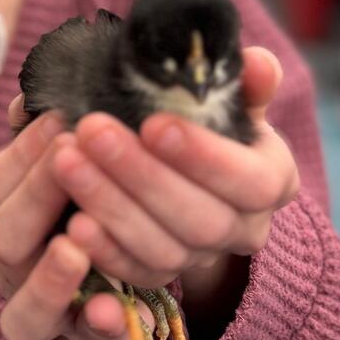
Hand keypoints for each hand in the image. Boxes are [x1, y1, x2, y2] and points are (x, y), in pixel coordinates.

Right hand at [0, 101, 153, 339]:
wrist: (105, 283)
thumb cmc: (80, 200)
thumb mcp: (63, 163)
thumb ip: (44, 131)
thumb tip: (26, 99)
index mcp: (2, 216)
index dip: (20, 155)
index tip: (59, 118)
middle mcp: (13, 265)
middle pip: (0, 238)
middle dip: (37, 196)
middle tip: (74, 157)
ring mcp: (42, 309)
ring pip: (21, 311)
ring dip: (48, 279)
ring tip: (75, 249)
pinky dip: (98, 330)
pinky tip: (118, 313)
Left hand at [48, 47, 299, 296]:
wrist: (193, 174)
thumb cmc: (209, 124)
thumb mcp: (231, 100)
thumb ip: (245, 84)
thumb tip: (255, 61)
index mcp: (273, 180)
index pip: (250, 180)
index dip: (204, 157)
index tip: (154, 124)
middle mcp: (246, 229)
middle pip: (200, 218)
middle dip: (140, 174)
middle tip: (91, 130)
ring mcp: (203, 258)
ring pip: (162, 248)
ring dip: (110, 204)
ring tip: (66, 161)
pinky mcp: (162, 277)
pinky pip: (134, 274)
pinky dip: (104, 250)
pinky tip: (71, 223)